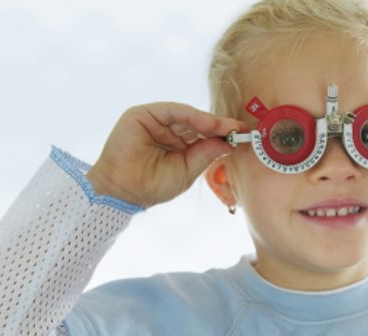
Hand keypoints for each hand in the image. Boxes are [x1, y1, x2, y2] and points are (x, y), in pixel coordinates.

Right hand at [86, 102, 246, 207]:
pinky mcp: (142, 114)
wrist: (124, 192)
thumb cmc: (152, 186)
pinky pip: (172, 110)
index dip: (223, 133)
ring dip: (209, 121)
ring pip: (187, 115)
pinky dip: (192, 116)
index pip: (202, 134)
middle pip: (197, 122)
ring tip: (227, 127)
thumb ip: (206, 153)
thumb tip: (229, 142)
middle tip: (240, 128)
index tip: (244, 134)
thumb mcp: (188, 170)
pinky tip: (208, 124)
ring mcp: (154, 121)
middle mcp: (166, 130)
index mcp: (176, 144)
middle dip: (220, 125)